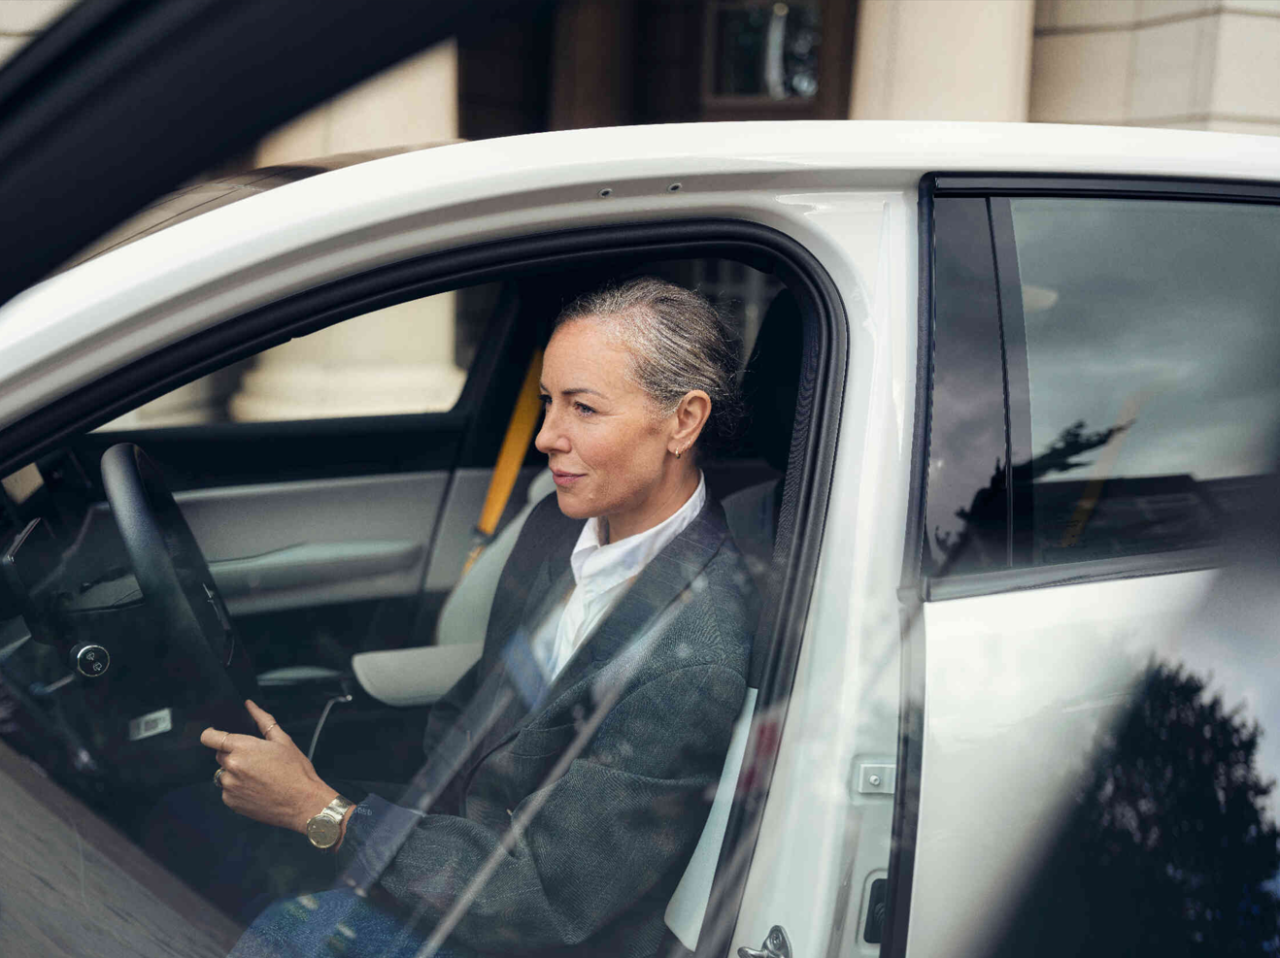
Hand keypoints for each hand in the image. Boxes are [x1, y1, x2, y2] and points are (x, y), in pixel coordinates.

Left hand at [200, 700, 336, 833]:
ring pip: (223, 773)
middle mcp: (231, 767)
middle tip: (256, 760)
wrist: (303, 802)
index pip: (209, 737)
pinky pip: (227, 790)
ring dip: (235, 773)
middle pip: (219, 755)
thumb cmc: (296, 772)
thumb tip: (251, 705)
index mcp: (242, 748)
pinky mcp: (231, 802)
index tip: (215, 735)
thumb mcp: (283, 740)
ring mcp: (229, 786)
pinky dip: (238, 788)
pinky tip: (256, 788)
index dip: (211, 734)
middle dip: (233, 754)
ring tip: (258, 777)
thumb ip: (262, 720)